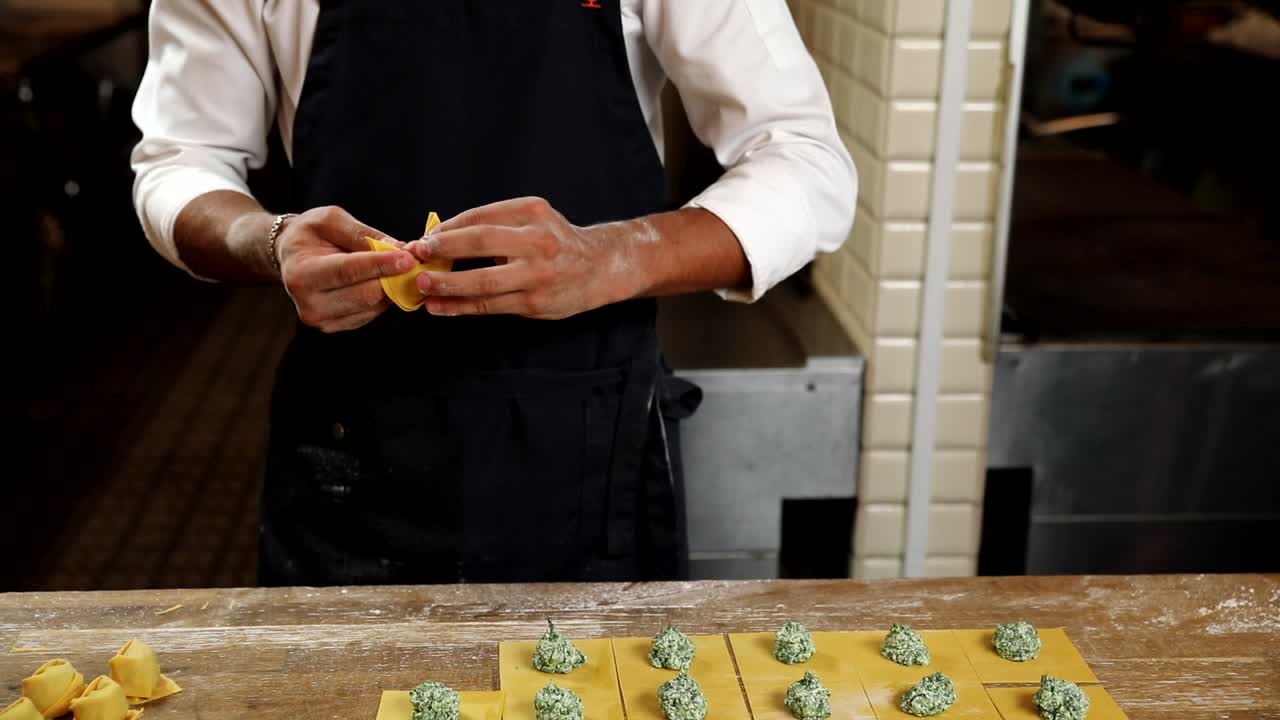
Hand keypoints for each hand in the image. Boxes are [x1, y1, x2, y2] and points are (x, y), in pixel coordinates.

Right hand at [275, 206, 415, 332]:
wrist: (290, 256)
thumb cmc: (310, 234)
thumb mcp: (330, 220)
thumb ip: (361, 234)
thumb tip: (397, 247)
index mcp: (302, 273)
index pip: (348, 271)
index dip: (381, 265)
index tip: (408, 258)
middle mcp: (309, 303)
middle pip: (365, 294)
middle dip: (393, 276)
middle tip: (411, 259)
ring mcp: (321, 320)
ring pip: (372, 306)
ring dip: (391, 287)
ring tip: (396, 267)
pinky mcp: (334, 326)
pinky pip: (370, 313)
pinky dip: (382, 297)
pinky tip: (382, 281)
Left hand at [406, 197, 651, 318]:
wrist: (599, 267)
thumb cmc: (556, 241)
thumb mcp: (532, 219)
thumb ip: (494, 225)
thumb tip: (440, 236)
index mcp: (533, 212)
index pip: (479, 217)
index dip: (446, 229)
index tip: (423, 239)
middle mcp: (538, 241)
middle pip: (479, 242)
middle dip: (442, 249)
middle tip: (415, 255)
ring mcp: (538, 274)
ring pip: (482, 281)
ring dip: (446, 284)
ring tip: (422, 285)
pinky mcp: (535, 303)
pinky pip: (490, 306)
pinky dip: (461, 307)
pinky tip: (440, 307)